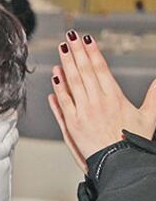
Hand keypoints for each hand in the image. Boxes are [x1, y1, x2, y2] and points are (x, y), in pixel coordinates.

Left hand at [51, 32, 155, 171]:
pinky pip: (63, 102)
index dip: (93, 53)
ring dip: (66, 65)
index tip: (87, 40)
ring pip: (72, 83)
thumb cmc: (132, 143)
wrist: (119, 163)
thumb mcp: (149, 117)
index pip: (101, 69)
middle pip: (85, 71)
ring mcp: (83, 112)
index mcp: (115, 98)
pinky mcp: (72, 124)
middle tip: (70, 37)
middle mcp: (97, 102)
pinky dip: (58, 88)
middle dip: (77, 52)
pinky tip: (54, 77)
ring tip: (61, 50)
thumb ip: (154, 96)